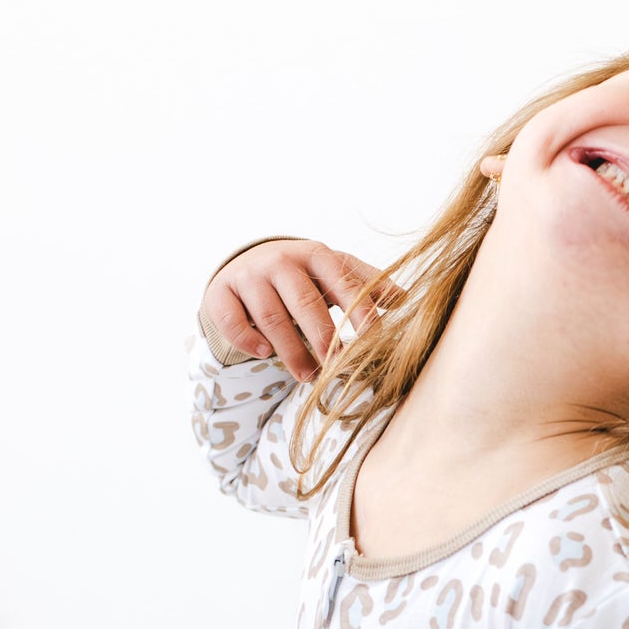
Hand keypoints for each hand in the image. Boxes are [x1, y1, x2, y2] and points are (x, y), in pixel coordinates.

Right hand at [201, 238, 388, 382]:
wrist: (247, 267)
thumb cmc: (302, 276)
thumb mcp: (333, 273)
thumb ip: (367, 285)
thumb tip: (408, 301)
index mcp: (315, 253)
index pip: (342, 282)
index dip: (359, 312)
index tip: (374, 341)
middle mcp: (280, 261)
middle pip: (306, 303)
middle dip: (325, 339)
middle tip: (337, 369)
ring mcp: (248, 276)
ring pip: (271, 318)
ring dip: (291, 351)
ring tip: (307, 375)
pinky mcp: (221, 294)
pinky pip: (232, 321)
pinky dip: (248, 339)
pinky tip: (263, 353)